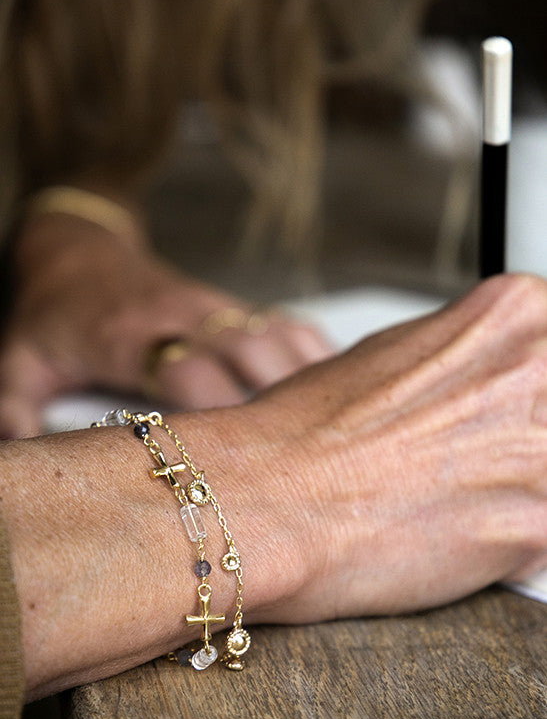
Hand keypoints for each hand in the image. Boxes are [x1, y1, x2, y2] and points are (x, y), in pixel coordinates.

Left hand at [0, 213, 331, 437]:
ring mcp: (211, 309)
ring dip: (310, 379)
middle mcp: (182, 321)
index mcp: (131, 338)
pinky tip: (338, 387)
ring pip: (274, 337)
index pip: (189, 373)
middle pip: (248, 354)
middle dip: (285, 405)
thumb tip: (15, 453)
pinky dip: (314, 352)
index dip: (222, 413)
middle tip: (313, 459)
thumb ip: (13, 406)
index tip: (248, 465)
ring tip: (341, 429)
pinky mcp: (227, 304)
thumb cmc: (50, 318)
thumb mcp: (17, 361)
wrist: (76, 254)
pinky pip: (283, 322)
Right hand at [3, 273, 546, 699]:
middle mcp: (540, 370)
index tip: (501, 418)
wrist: (262, 498)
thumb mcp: (402, 354)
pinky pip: (541, 537)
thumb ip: (471, 359)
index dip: (525, 401)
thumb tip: (499, 378)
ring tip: (450, 497)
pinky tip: (448, 532)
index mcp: (515, 314)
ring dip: (513, 491)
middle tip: (464, 459)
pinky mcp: (535, 528)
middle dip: (520, 440)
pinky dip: (504, 543)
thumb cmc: (308, 429)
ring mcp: (542, 450)